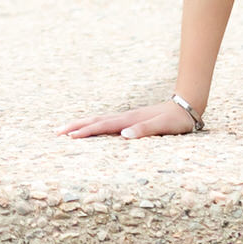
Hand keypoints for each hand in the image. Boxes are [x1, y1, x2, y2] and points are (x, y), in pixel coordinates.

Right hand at [62, 100, 200, 138]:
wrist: (186, 106)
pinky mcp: (130, 120)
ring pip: (99, 120)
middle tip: (56, 132)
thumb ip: (145, 131)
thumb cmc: (176, 120)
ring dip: (81, 124)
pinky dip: (93, 125)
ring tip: (65, 130)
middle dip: (76, 126)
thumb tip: (124, 136)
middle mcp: (125, 118)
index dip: (86, 131)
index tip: (70, 137)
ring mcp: (127, 117)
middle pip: (95, 121)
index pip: (103, 126)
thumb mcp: (163, 127)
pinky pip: (106, 122)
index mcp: (130, 120)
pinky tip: (89, 129)